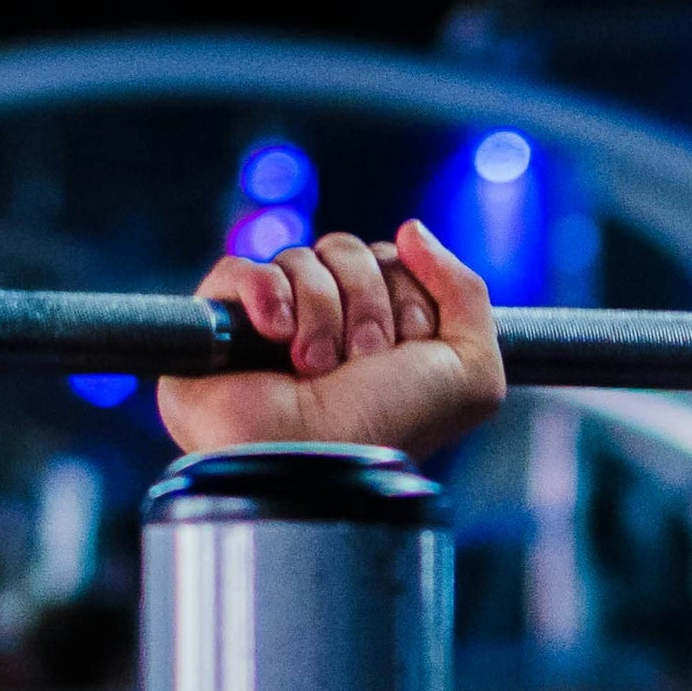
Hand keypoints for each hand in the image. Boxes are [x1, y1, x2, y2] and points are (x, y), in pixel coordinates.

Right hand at [155, 222, 505, 459]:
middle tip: (361, 361)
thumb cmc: (389, 427)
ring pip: (302, 258)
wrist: (316, 459)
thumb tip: (411, 231)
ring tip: (315, 367)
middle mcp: (328, 327)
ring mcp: (272, 324)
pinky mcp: (220, 324)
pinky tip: (275, 338)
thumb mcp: (471, 373)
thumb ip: (469, 294)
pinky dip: (265, 296)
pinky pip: (242, 267)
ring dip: (322, 313)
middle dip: (368, 305)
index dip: (408, 300)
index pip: (394, 261)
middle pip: (350, 251)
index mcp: (381, 336)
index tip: (404, 354)